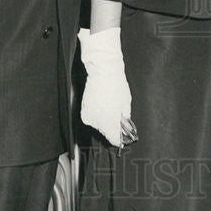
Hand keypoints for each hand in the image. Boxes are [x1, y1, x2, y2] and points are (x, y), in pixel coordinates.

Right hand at [78, 27, 136, 147]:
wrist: (102, 70)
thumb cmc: (116, 84)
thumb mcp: (126, 102)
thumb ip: (125, 118)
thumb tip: (124, 126)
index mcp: (109, 120)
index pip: (113, 139)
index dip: (119, 139)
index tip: (122, 138)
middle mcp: (97, 121)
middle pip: (106, 132)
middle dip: (112, 128)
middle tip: (118, 119)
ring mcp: (89, 117)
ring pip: (98, 126)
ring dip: (104, 121)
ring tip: (109, 107)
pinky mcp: (83, 112)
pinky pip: (92, 119)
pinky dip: (97, 116)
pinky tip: (101, 106)